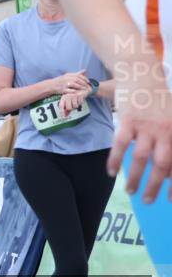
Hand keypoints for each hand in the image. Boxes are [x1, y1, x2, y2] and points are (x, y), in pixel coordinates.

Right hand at [51, 70, 90, 95]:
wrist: (51, 85)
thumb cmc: (61, 81)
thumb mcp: (68, 75)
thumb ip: (77, 73)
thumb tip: (85, 70)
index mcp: (68, 75)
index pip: (78, 75)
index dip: (84, 78)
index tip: (88, 81)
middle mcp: (66, 78)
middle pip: (77, 80)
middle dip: (83, 83)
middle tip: (88, 86)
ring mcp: (64, 84)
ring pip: (74, 85)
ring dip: (80, 87)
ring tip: (84, 89)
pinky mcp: (62, 89)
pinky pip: (70, 90)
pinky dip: (74, 91)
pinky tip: (78, 92)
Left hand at [59, 90, 86, 116]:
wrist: (81, 89)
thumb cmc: (73, 96)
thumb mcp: (68, 101)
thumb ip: (66, 108)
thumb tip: (65, 116)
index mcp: (63, 97)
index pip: (61, 106)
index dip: (62, 112)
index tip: (63, 117)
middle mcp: (67, 96)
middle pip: (69, 108)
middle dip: (71, 109)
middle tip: (72, 105)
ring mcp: (73, 95)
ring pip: (75, 106)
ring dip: (76, 106)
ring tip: (76, 101)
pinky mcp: (79, 95)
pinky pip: (79, 103)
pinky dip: (80, 103)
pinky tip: (79, 99)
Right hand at [109, 71, 171, 202]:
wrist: (142, 74)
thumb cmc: (159, 99)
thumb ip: (170, 141)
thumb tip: (167, 171)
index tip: (171, 200)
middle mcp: (165, 130)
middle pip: (162, 164)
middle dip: (155, 186)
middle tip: (148, 201)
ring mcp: (146, 126)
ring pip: (141, 158)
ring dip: (135, 178)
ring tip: (130, 192)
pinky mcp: (128, 121)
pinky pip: (120, 145)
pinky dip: (115, 160)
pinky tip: (111, 172)